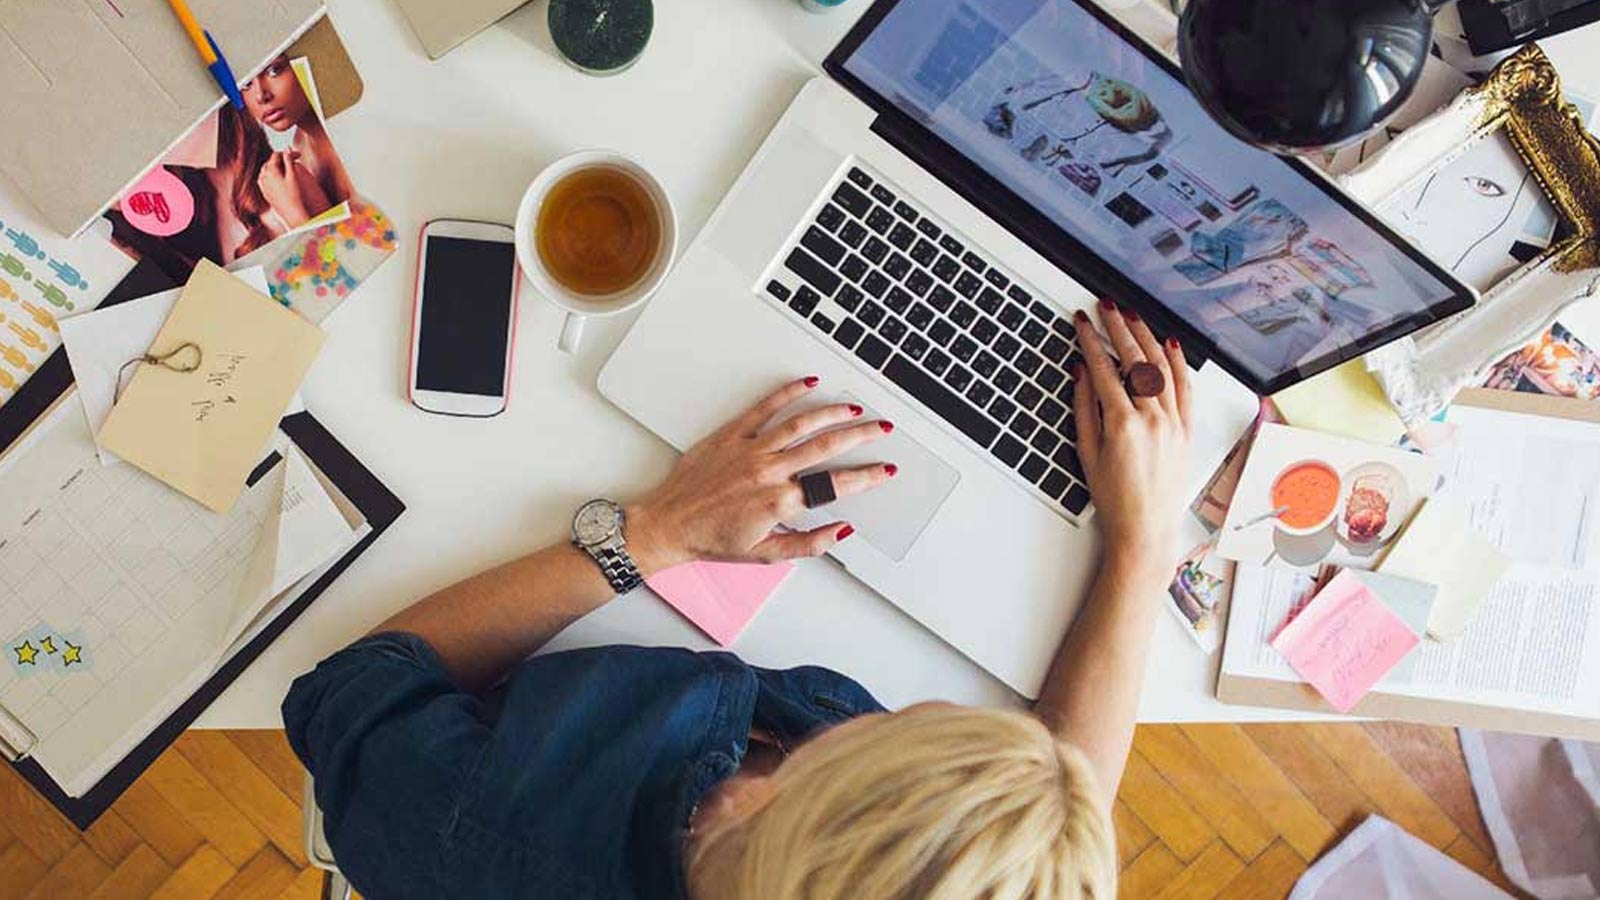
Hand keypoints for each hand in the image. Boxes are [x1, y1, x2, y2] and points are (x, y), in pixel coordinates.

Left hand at [257, 150, 327, 227]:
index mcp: (270, 170)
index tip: (298, 155)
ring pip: (267, 170)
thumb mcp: (293, 175)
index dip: (288, 153)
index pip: (276, 155)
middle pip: (271, 162)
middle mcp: (263, 177)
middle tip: (295, 160)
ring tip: (288, 169)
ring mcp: (262, 185)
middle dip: (282, 160)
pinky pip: (266, 179)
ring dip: (277, 167)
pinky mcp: (264, 192)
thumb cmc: (294, 195)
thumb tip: (287, 147)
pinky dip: (273, 176)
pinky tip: (281, 179)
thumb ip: (289, 160)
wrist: (292, 213)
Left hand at [627, 377, 894, 570]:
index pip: (835, 485)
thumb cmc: (711, 539)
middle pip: (826, 446)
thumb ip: (809, 544)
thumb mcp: (766, 554)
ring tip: (854, 410)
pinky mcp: (731, 434)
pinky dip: (788, 393)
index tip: (884, 471)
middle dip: (860, 436)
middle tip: (881, 429)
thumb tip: (841, 531)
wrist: (669, 524)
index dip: (866, 477)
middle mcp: (768, 471)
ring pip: (801, 423)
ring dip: (832, 413)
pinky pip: (764, 408)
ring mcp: (750, 449)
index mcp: (779, 502)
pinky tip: (808, 385)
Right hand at [1072, 300, 1191, 568]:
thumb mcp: (1087, 452)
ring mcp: (1173, 423)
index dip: (1091, 340)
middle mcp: (1152, 419)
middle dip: (1118, 328)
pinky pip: (1185, 388)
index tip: (1082, 322)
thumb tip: (1081, 373)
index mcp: (1122, 424)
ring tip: (1132, 317)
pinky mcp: (1186, 430)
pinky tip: (1169, 344)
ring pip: (1160, 368)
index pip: (1104, 368)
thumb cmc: (1114, 498)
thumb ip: (1084, 408)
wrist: (1145, 529)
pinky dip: (1178, 363)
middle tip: (1106, 307)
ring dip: (1145, 337)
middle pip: (1134, 360)